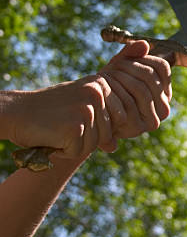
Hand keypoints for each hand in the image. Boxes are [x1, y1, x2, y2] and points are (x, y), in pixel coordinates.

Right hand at [6, 40, 171, 160]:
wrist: (16, 112)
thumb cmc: (49, 112)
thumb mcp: (80, 111)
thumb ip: (101, 125)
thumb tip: (115, 147)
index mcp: (102, 84)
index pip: (119, 119)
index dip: (96, 127)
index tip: (74, 116)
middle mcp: (97, 93)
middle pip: (108, 134)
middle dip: (85, 138)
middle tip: (63, 124)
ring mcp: (87, 109)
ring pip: (94, 145)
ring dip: (74, 145)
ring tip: (58, 129)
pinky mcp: (76, 127)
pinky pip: (78, 152)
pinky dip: (63, 151)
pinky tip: (51, 136)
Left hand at [99, 40, 171, 141]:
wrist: (94, 111)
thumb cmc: (110, 85)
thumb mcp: (121, 66)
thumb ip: (131, 53)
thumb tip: (144, 44)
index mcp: (164, 92)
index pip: (161, 66)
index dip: (142, 58)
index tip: (124, 58)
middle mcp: (164, 108)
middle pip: (150, 76)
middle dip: (129, 66)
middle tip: (113, 65)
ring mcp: (153, 120)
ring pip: (141, 88)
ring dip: (121, 77)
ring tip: (108, 74)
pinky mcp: (138, 127)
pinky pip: (129, 101)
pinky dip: (116, 90)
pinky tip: (105, 86)